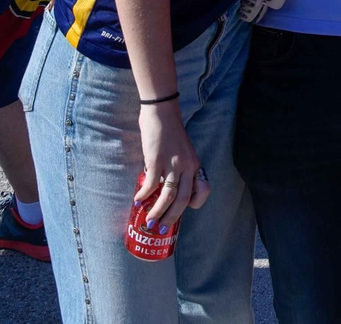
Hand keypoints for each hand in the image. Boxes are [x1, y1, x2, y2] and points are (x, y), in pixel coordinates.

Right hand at [137, 102, 210, 230]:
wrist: (161, 112)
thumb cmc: (170, 132)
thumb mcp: (183, 151)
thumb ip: (179, 168)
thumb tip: (165, 187)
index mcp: (195, 165)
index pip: (202, 191)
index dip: (193, 204)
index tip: (182, 211)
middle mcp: (187, 166)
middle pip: (184, 200)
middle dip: (172, 218)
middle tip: (161, 228)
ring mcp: (172, 164)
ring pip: (168, 196)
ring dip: (158, 212)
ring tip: (149, 221)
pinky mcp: (157, 160)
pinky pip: (151, 184)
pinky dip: (144, 195)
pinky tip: (138, 200)